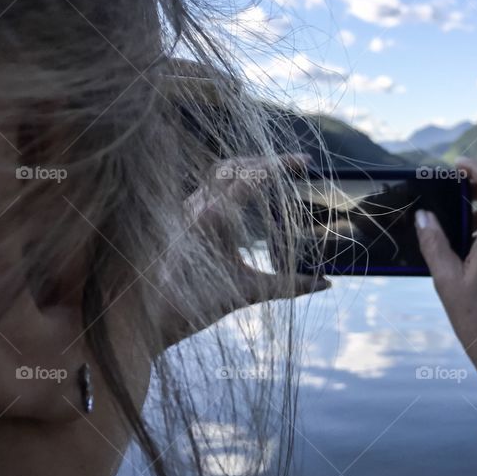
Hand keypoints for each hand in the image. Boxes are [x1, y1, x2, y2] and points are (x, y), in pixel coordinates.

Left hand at [158, 153, 328, 346]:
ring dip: (245, 168)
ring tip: (268, 176)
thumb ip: (289, 286)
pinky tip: (241, 198)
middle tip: (289, 167)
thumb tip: (326, 284)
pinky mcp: (179, 218)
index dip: (281, 164)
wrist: (150, 315)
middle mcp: (198, 206)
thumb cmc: (197, 303)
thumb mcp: (248, 292)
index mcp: (216, 217)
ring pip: (216, 173)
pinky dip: (229, 184)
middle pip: (234, 165)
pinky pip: (206, 188)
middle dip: (264, 160)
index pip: (253, 176)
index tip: (305, 162)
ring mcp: (185, 210)